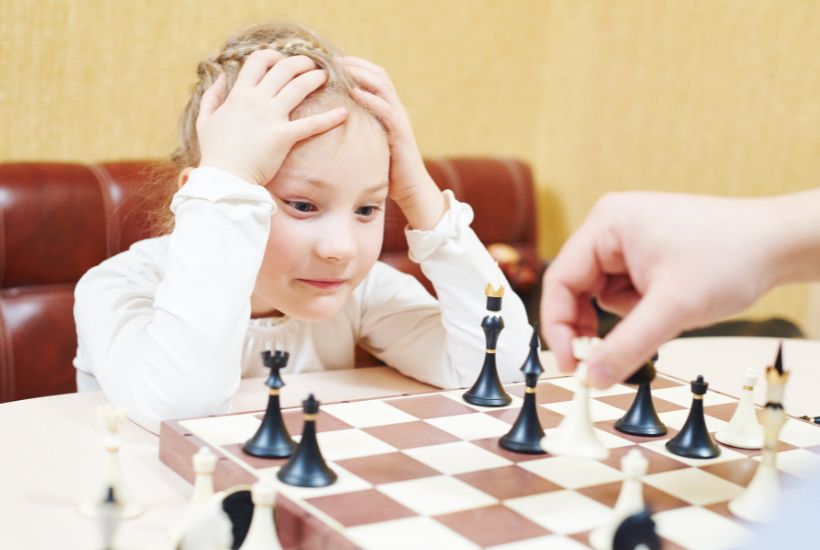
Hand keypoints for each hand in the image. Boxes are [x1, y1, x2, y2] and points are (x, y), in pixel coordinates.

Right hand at [197, 50, 348, 184]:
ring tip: (326, 77)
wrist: (225, 178)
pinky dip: (330, 118)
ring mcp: (271, 117)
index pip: (258, 61)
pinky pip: (312, 124)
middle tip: (312, 65)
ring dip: (316, 78)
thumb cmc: (215, 152)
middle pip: (284, 69)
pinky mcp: (284, 136)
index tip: (282, 60)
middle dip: (301, 63)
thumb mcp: (205, 120)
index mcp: (239, 94)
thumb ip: (212, 96)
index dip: (273, 56)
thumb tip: (220, 78)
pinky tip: (344, 113)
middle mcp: (256, 100)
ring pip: (299, 87)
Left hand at [341, 56, 444, 229]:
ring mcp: (399, 119)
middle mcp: (395, 108)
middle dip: (356, 63)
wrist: (410, 188)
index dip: (354, 65)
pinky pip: (386, 109)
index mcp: (387, 108)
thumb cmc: (386, 168)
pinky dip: (371, 98)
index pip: (373, 76)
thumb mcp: (367, 143)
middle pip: (379, 74)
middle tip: (333, 59)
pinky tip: (354, 93)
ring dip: (362, 74)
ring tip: (342, 69)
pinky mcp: (401, 132)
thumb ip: (355, 130)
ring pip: (384, 86)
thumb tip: (328, 125)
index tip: (331, 61)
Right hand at [540, 192, 781, 387]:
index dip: (558, 326)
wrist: (779, 244)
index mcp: (607, 223)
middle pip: (577, 287)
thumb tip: (590, 378)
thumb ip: (626, 346)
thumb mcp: (673, 309)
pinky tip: (669, 302)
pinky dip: (640, 307)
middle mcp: (611, 225)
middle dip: (593, 324)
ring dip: (626, 315)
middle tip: (603, 360)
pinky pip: (623, 290)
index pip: (561, 280)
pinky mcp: (644, 252)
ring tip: (665, 311)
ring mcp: (627, 238)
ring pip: (601, 293)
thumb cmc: (731, 258)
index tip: (570, 365)